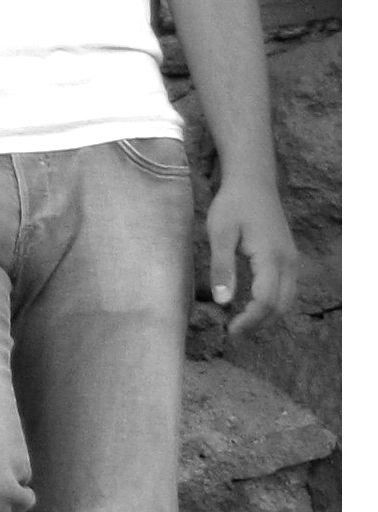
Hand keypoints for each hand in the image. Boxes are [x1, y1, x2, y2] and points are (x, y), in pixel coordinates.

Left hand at [207, 178, 297, 339]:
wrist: (253, 180)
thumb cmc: (232, 204)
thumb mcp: (220, 232)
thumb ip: (222, 267)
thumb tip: (222, 302)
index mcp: (271, 258)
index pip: (265, 302)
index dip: (249, 320)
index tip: (230, 331)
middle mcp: (287, 263)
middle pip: (280, 306)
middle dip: (259, 323)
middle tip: (235, 330)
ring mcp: (291, 260)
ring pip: (286, 300)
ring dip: (267, 315)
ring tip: (242, 321)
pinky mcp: (289, 257)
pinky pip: (286, 289)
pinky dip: (273, 302)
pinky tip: (253, 302)